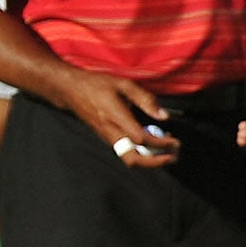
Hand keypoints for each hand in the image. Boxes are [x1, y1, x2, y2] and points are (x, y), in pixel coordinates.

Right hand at [55, 68, 178, 166]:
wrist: (71, 91)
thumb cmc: (96, 85)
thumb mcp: (124, 84)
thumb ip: (145, 99)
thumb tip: (163, 115)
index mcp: (115, 117)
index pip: (141, 139)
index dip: (161, 143)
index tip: (174, 141)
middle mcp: (110, 131)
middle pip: (133, 159)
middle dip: (155, 162)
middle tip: (172, 157)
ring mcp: (107, 137)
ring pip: (129, 159)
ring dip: (149, 160)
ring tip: (165, 152)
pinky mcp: (107, 138)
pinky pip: (125, 152)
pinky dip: (141, 153)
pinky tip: (151, 143)